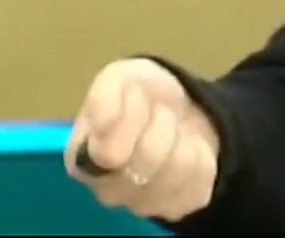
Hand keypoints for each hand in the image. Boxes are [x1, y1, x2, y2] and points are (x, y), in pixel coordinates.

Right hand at [65, 59, 220, 221]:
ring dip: (183, 138)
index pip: (109, 152)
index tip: (138, 99)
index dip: (132, 120)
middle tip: (159, 113)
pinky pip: (199, 182)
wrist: (178, 106)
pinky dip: (201, 156)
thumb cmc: (140, 94)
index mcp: (82, 160)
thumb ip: (105, 96)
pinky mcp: (176, 206)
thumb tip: (103, 123)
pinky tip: (187, 148)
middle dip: (161, 124)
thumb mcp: (119, 78)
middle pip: (148, 160)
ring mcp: (142, 204)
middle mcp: (107, 191)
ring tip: (173, 130)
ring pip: (178, 170)